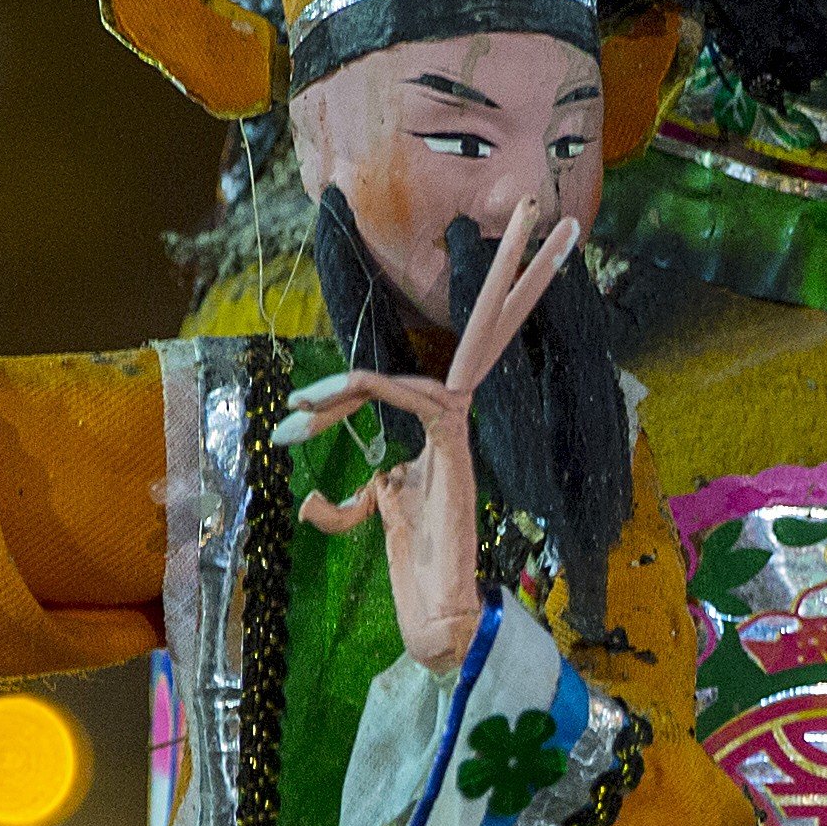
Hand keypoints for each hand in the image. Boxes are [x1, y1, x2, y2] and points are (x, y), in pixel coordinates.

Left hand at [279, 217, 575, 669]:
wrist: (442, 616)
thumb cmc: (416, 568)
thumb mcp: (374, 518)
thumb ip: (352, 500)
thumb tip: (316, 500)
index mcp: (442, 428)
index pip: (426, 371)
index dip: (365, 376)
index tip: (300, 412)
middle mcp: (457, 417)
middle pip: (492, 326)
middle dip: (517, 267)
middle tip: (531, 209)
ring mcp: (459, 429)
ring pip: (426, 365)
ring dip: (347, 387)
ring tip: (294, 417)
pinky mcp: (454, 445)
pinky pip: (407, 397)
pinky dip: (359, 397)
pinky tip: (317, 416)